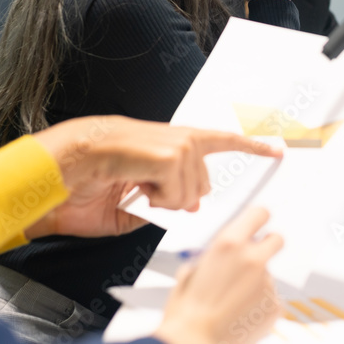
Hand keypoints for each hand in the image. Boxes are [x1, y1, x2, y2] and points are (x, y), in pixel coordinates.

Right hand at [27, 118, 283, 238]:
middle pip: (204, 187)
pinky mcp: (172, 154)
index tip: (278, 148)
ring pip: (191, 194)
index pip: (223, 140)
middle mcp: (182, 138)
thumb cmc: (91, 181)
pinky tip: (134, 181)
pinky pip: (178, 194)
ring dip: (161, 199)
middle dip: (177, 198)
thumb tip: (193, 205)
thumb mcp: (136, 199)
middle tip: (140, 187)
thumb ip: (170, 197)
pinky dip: (155, 198)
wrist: (66, 164)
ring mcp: (179, 144)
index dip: (252, 145)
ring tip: (132, 182)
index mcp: (174, 143)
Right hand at [155, 207, 282, 343]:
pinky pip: (270, 299)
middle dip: (269, 246)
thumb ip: (213, 256)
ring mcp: (267, 282)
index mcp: (230, 243)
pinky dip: (259, 306)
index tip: (258, 226)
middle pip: (277, 239)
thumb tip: (221, 254)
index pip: (260, 214)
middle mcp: (253, 258)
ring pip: (268, 275)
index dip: (258, 220)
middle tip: (256, 259)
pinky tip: (241, 315)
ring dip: (256, 284)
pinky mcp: (275, 305)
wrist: (193, 342)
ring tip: (233, 303)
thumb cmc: (187, 309)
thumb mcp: (191, 271)